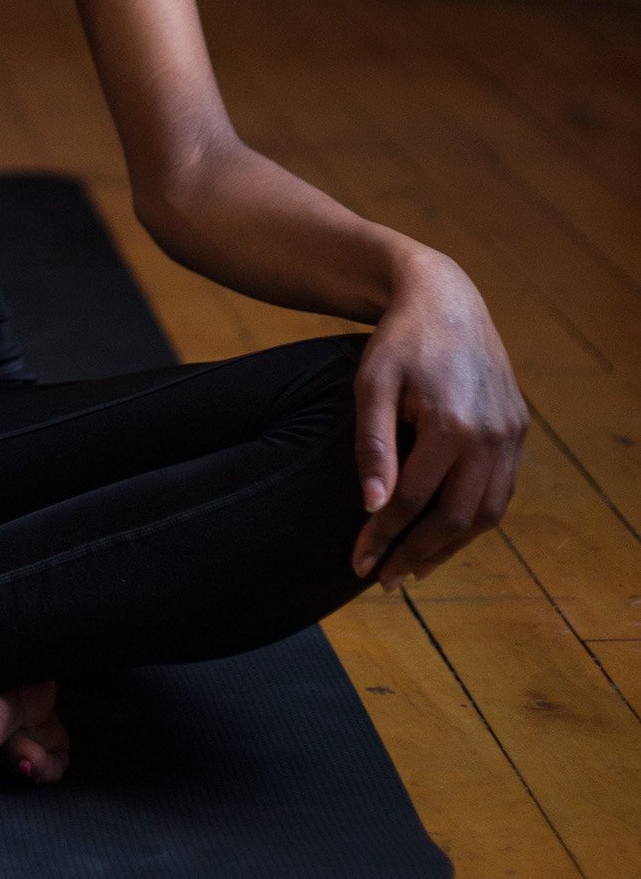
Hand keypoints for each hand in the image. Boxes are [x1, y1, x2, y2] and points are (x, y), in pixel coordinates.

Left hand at [350, 249, 528, 592]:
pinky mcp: (519, 429)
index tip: (358, 561)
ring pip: (485, 512)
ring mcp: (511, 434)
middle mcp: (490, 435)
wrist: (444, 298)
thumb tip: (372, 506)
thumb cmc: (398, 341)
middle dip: (416, 553)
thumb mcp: (372, 384)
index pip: (415, 501)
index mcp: (451, 424)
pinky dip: (473, 520)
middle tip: (383, 579)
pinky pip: (500, 490)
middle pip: (456, 517)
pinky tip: (446, 534)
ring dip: (450, 546)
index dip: (384, 535)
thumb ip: (373, 445)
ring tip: (412, 567)